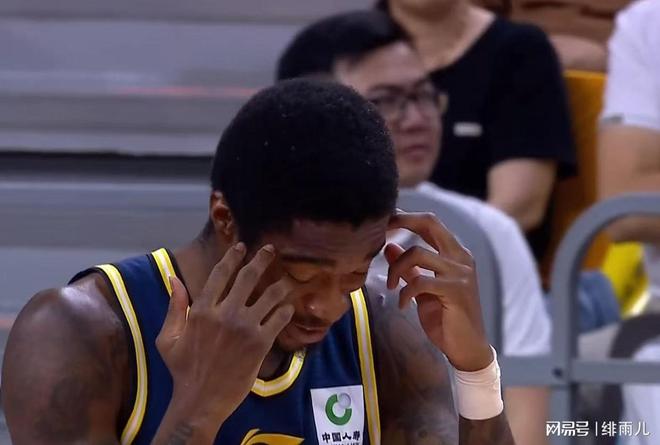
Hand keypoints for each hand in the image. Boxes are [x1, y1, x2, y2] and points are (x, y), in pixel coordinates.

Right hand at [156, 243, 294, 423]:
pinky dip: (285, 310)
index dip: (232, 257)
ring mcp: (245, 327)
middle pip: (248, 277)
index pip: (220, 273)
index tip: (241, 247)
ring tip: (287, 279)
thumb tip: (173, 278)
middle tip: (270, 250)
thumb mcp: (168, 338)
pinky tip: (288, 308)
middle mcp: (225, 313)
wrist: (201, 400)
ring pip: (269, 296)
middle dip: (261, 260)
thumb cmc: (183, 370)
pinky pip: (279, 319)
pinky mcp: (261, 343)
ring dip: (280, 284)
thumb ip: (174, 306)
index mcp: (202, 310)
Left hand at [384, 212, 492, 371]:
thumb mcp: (422, 290)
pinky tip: (402, 305)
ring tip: (390, 286)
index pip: (430, 223)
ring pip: (418, 252)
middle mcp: (461, 257)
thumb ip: (409, 268)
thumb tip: (389, 247)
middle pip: (430, 223)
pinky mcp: (456, 290)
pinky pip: (420, 281)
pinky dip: (405, 292)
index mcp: (455, 254)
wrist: (467, 349)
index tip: (384, 221)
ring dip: (395, 268)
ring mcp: (460, 272)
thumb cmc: (446, 318)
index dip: (406, 218)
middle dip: (401, 222)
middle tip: (380, 232)